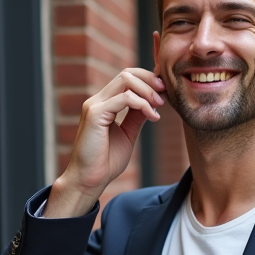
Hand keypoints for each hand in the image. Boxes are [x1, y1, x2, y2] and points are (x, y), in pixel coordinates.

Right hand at [46, 68, 165, 218]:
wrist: (89, 180)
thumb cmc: (106, 161)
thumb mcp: (128, 134)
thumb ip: (137, 116)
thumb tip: (152, 102)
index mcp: (104, 104)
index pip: (126, 78)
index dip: (147, 80)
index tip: (163, 92)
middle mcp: (97, 100)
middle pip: (127, 74)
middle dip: (150, 81)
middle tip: (164, 96)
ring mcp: (94, 105)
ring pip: (125, 81)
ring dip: (148, 91)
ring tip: (159, 106)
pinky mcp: (94, 114)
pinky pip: (124, 98)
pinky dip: (142, 104)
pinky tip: (152, 116)